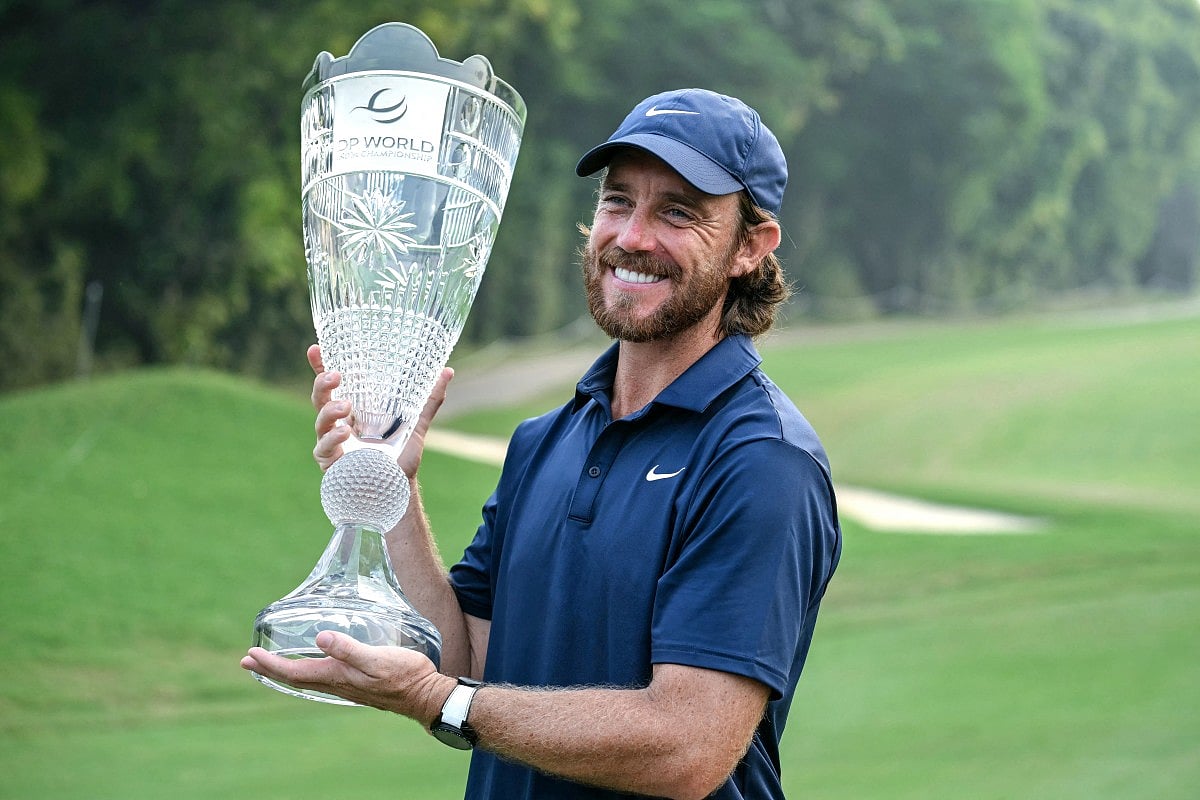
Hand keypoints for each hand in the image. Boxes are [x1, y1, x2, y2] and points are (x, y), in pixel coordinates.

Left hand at [241, 630, 452, 722]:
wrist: (425, 695)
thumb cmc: (404, 676)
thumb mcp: (376, 658)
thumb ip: (349, 649)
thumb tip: (320, 638)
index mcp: (337, 676)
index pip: (294, 671)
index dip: (270, 664)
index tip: (250, 655)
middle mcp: (337, 684)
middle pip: (295, 677)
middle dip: (269, 668)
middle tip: (247, 661)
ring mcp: (346, 686)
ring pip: (306, 679)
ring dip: (284, 670)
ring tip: (269, 663)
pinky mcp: (357, 683)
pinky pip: (321, 679)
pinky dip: (305, 671)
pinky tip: (311, 666)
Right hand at [307, 344, 453, 475]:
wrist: (397, 491)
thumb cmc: (400, 459)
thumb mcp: (416, 425)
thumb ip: (429, 400)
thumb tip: (448, 371)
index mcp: (354, 411)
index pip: (333, 384)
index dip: (321, 366)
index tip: (316, 348)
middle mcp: (338, 424)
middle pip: (319, 397)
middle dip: (322, 383)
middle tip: (336, 375)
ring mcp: (332, 443)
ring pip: (319, 421)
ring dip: (329, 410)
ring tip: (345, 406)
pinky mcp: (330, 464)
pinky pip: (324, 448)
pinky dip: (332, 439)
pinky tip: (343, 433)